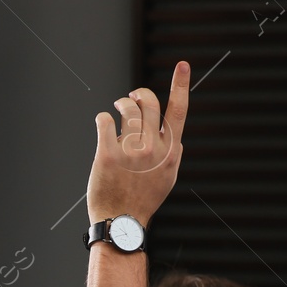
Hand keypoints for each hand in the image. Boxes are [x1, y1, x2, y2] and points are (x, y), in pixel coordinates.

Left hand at [87, 60, 189, 226]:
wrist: (121, 222)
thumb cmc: (143, 199)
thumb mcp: (167, 178)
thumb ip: (172, 153)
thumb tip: (172, 134)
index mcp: (170, 152)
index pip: (179, 112)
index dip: (181, 85)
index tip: (182, 64)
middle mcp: (153, 149)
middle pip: (148, 104)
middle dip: (139, 95)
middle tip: (132, 98)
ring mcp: (130, 151)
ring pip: (127, 110)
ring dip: (121, 104)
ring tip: (119, 110)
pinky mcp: (107, 154)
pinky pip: (104, 121)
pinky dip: (103, 118)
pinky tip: (104, 122)